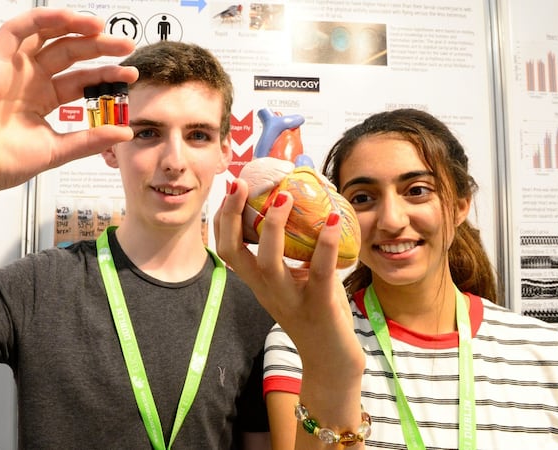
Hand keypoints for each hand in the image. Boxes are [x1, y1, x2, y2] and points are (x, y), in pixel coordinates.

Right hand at [0, 7, 138, 201]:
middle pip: (70, 53)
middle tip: (126, 46)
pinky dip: (41, 20)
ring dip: (73, 26)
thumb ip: (90, 140)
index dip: (106, 74)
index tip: (130, 75)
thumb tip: (126, 133)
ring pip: (46, 35)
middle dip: (99, 47)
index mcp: (45, 98)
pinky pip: (16, 31)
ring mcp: (13, 69)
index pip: (81, 79)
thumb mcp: (58, 150)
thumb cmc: (4, 163)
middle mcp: (30, 80)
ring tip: (100, 27)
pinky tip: (66, 19)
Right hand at [214, 179, 362, 372]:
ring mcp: (289, 299)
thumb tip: (303, 205)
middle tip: (240, 184)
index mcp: (257, 282)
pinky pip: (319, 271)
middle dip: (233, 215)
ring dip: (273, 225)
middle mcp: (265, 290)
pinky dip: (326, 243)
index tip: (231, 188)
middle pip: (234, 251)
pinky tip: (333, 219)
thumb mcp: (295, 280)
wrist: (330, 362)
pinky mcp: (318, 305)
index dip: (223, 218)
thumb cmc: (315, 313)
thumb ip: (294, 251)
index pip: (227, 248)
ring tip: (283, 196)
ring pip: (268, 262)